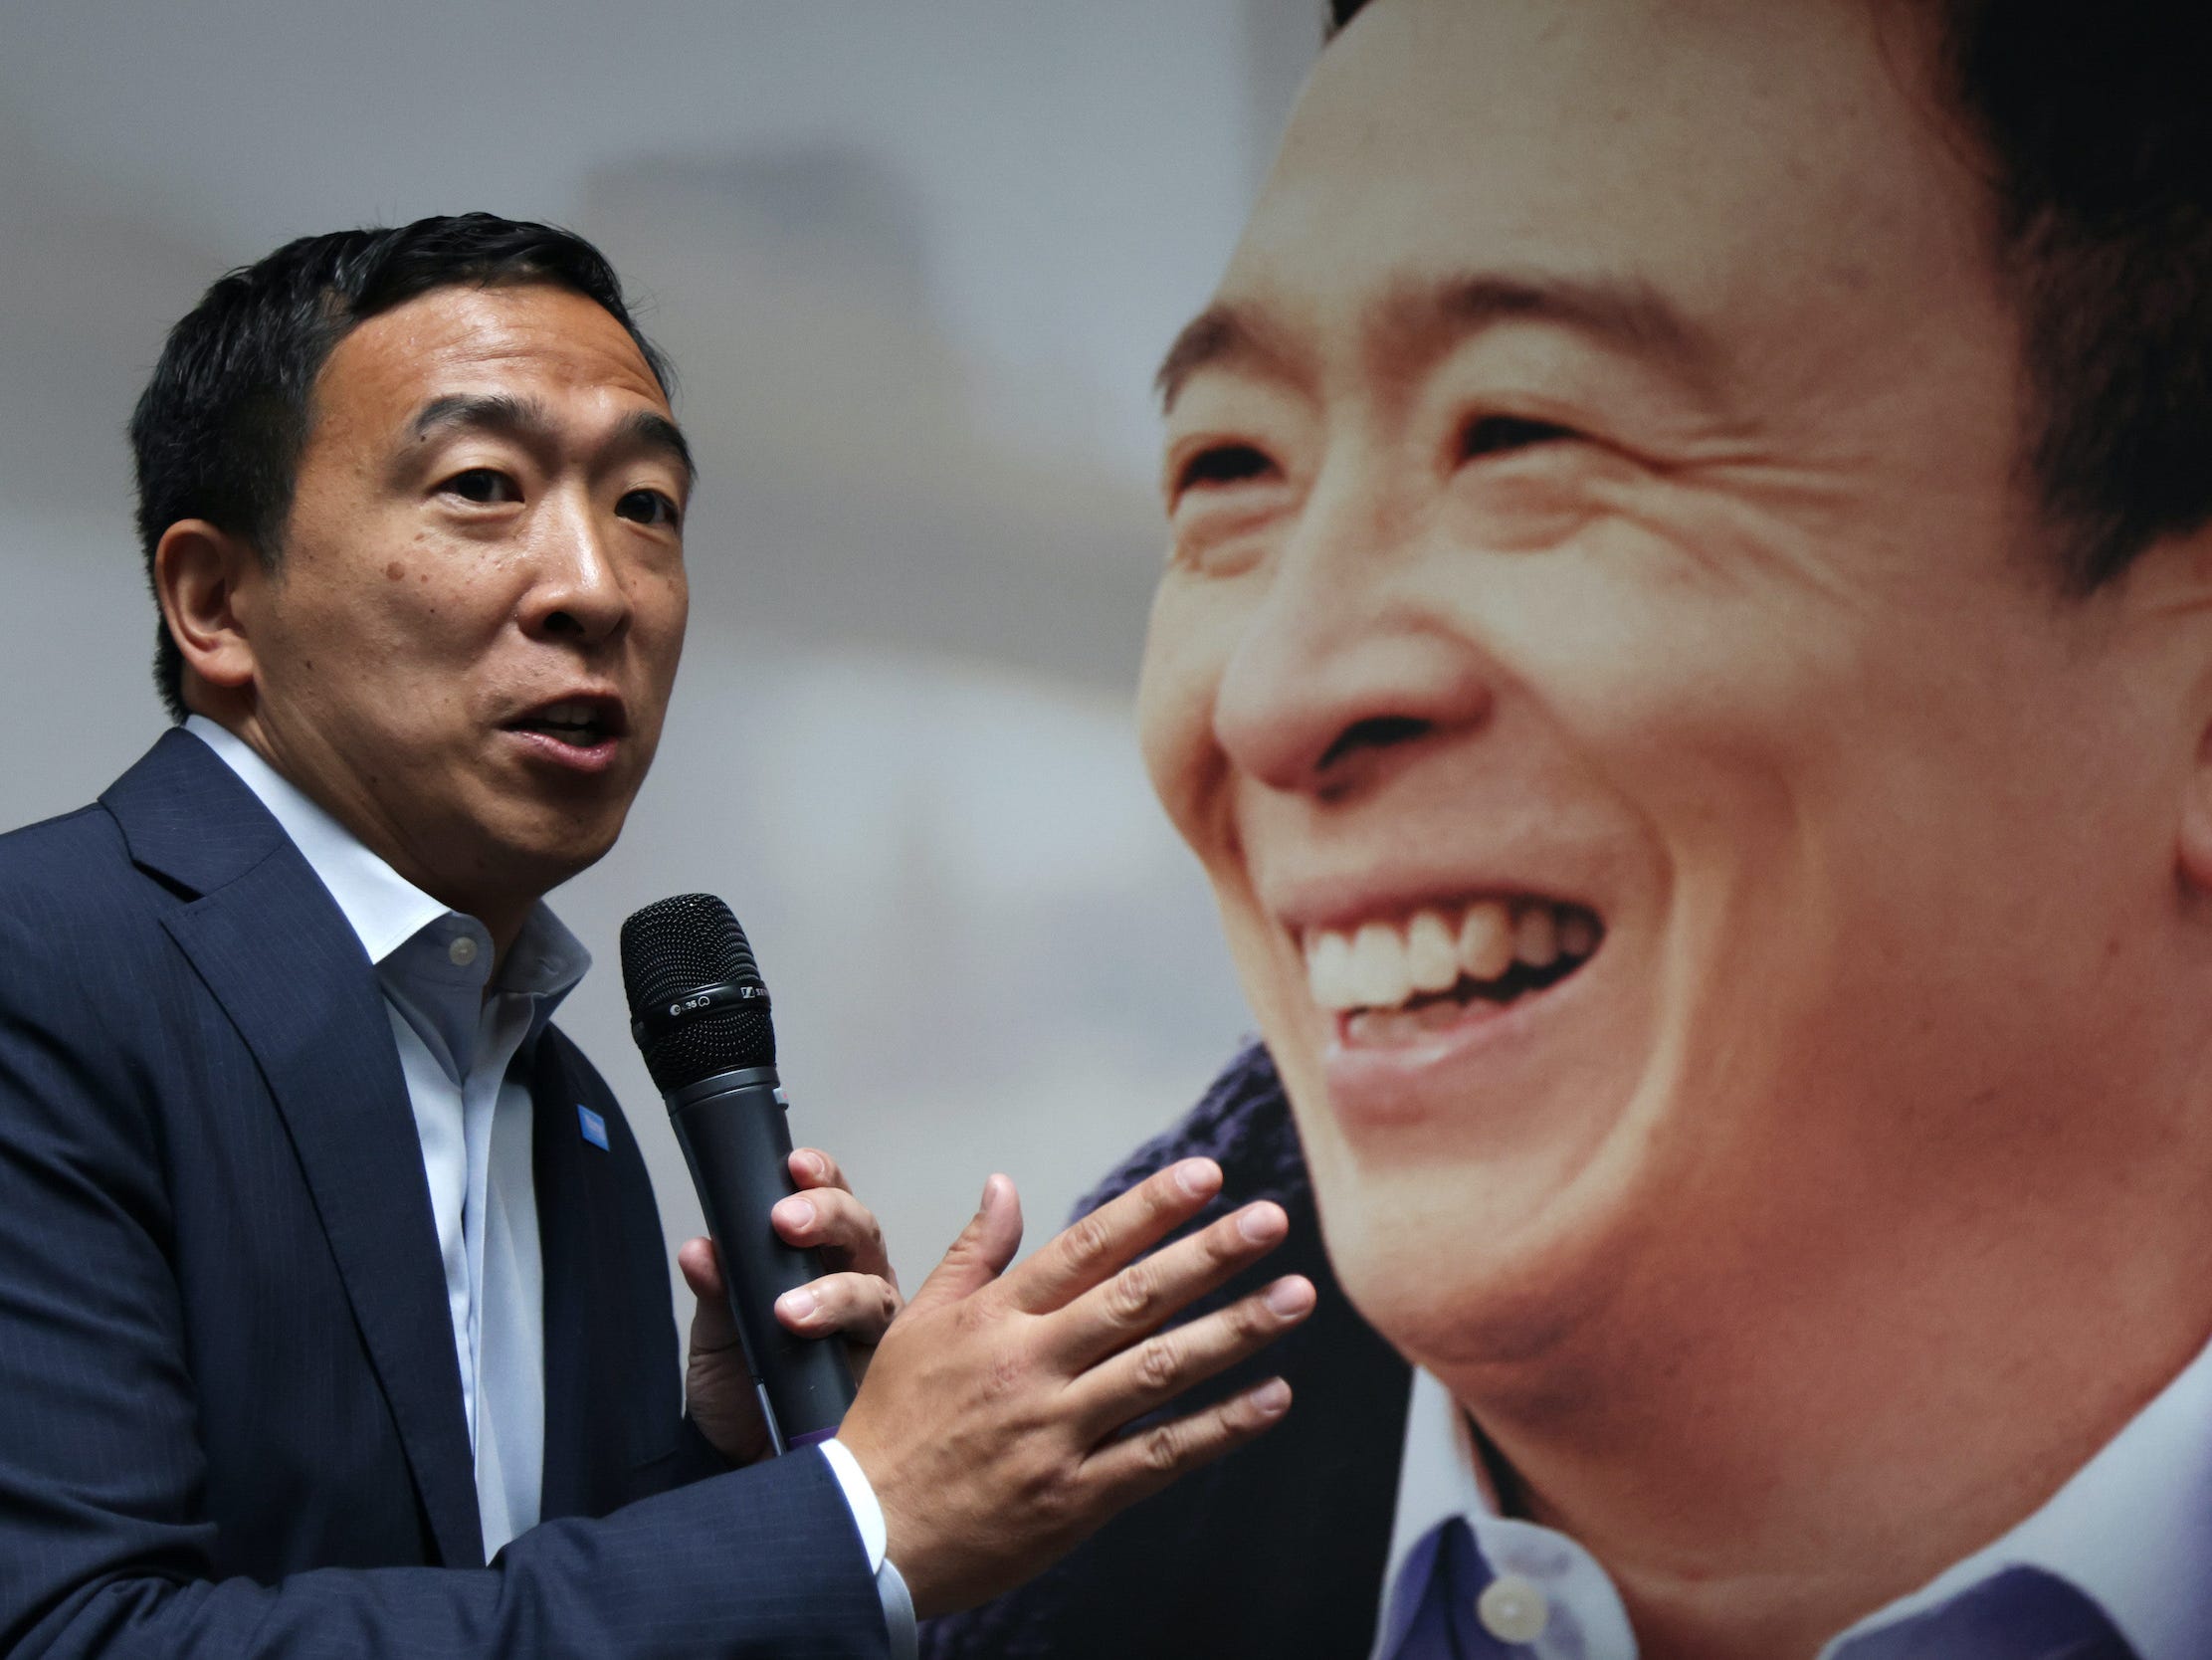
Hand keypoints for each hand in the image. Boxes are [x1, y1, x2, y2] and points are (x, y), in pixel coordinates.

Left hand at [677, 1146, 903, 1464]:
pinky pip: (891, 1347)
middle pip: (861, 1233)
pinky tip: (828, 1343)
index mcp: (816, 1263)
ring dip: (838, 1289)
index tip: (794, 1166)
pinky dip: (861, 1339)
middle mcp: (856, 1285)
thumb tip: (701, 1249)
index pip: (827, 1202)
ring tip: (791, 1310)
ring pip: (876, 1287)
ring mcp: (876, 1330)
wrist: (745, 1469)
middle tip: (787, 1223)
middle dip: (830, 1216)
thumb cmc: (742, 1398)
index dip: (819, 1179)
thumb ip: (717, 1293)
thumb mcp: (719, 1341)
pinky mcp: (890, 1374)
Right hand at [835, 1158, 1313, 1616]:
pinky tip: (1273, 1398)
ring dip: (1235, 1330)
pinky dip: (1221, 1427)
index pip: (1087, 1248)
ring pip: (1160, 1370)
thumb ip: (971, 1255)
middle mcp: (1031, 1366)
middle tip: (1270, 1220)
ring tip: (1295, 1297)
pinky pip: (1161, 1455)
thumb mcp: (914, 1324)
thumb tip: (1004, 1187)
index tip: (1207, 1176)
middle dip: (1210, 1255)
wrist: (863, 1536)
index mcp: (995, 1319)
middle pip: (1136, 1298)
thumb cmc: (892, 1426)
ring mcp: (1056, 1432)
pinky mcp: (1075, 1497)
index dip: (1151, 1208)